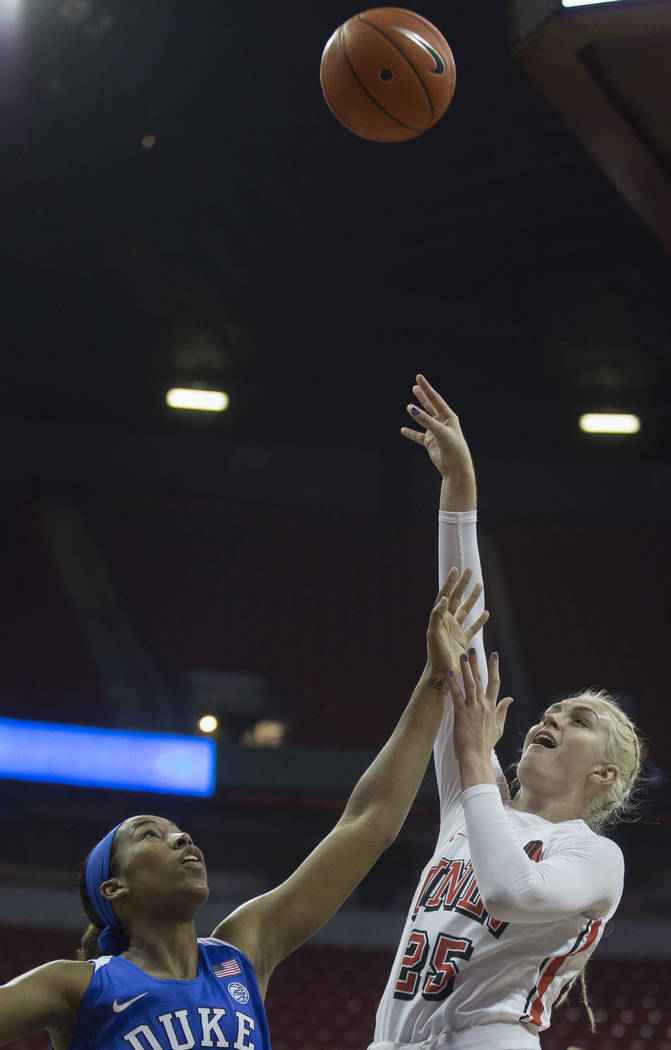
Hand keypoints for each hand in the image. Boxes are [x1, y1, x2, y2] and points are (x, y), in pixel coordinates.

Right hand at [401, 374, 473, 484]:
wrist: (455, 467)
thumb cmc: (453, 447)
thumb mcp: (439, 431)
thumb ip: (425, 420)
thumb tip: (411, 408)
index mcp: (448, 416)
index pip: (435, 399)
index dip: (426, 388)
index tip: (418, 377)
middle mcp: (442, 422)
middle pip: (430, 406)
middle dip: (423, 395)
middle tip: (416, 385)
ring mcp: (435, 432)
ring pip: (423, 419)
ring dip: (416, 413)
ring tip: (409, 405)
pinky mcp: (430, 442)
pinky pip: (418, 436)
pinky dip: (411, 433)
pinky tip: (403, 429)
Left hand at [426, 567, 488, 674]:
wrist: (442, 672)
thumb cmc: (436, 654)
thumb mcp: (433, 633)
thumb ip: (437, 615)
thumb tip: (444, 598)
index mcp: (439, 618)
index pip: (445, 595)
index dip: (450, 582)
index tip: (455, 569)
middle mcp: (447, 621)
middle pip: (456, 598)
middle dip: (463, 584)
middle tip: (470, 570)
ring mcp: (455, 630)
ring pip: (466, 610)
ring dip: (473, 598)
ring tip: (480, 585)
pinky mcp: (463, 640)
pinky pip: (473, 627)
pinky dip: (480, 620)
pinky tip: (486, 612)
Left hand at [447, 649, 513, 763]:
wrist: (476, 758)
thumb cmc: (485, 745)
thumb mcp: (498, 727)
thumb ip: (503, 711)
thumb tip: (510, 699)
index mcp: (491, 707)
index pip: (495, 683)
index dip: (494, 668)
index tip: (494, 654)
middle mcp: (483, 705)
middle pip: (480, 679)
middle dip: (476, 662)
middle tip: (472, 648)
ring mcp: (472, 708)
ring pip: (469, 683)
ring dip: (465, 668)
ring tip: (462, 654)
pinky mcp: (461, 713)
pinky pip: (456, 695)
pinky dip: (452, 683)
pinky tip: (448, 672)